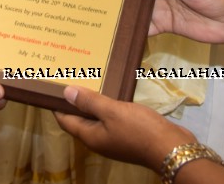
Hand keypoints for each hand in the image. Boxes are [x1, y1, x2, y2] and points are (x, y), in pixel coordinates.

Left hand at [54, 86, 196, 171]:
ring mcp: (114, 137)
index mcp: (90, 136)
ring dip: (92, 100)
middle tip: (70, 75)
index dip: (56, 104)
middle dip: (74, 99)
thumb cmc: (139, 129)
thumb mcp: (112, 112)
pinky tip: (112, 90)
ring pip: (96, 117)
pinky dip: (107, 104)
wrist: (172, 147)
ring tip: (89, 78)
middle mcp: (99, 139)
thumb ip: (90, 102)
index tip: (51, 85)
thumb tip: (65, 93)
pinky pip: (111, 117)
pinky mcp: (128, 133)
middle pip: (79, 118)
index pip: (65, 120)